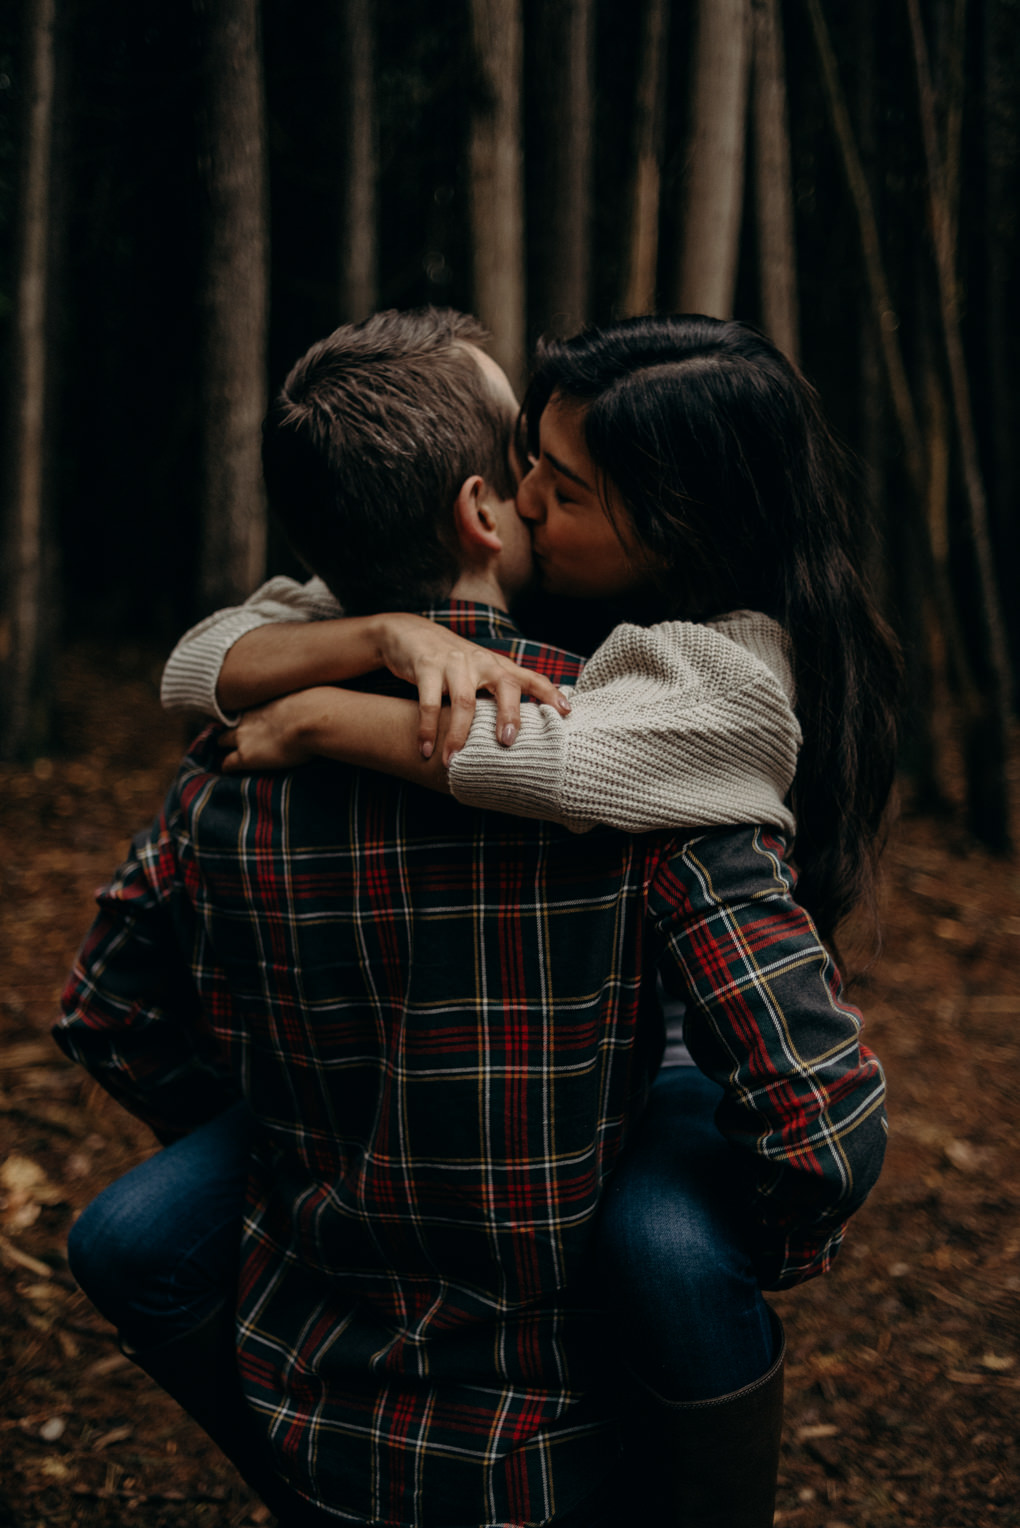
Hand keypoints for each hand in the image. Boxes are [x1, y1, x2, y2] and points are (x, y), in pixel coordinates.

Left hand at [218, 691, 326, 772]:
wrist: (312, 719)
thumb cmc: (318, 705)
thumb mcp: (309, 696)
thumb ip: (306, 699)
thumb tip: (321, 700)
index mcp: (263, 701)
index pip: (247, 709)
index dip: (247, 717)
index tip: (251, 721)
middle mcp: (248, 716)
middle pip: (229, 720)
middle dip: (230, 729)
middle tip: (233, 737)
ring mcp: (243, 735)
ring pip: (221, 740)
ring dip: (224, 747)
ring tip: (227, 755)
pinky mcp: (246, 756)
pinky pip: (227, 763)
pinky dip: (227, 767)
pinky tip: (229, 772)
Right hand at [372, 613, 570, 764]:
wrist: (409, 633)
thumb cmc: (451, 662)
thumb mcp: (479, 671)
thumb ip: (497, 693)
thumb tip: (518, 733)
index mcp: (497, 665)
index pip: (530, 677)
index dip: (549, 693)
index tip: (566, 712)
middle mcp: (481, 661)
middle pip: (505, 685)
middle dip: (510, 714)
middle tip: (508, 743)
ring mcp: (454, 663)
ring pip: (464, 701)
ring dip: (459, 734)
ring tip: (453, 761)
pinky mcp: (427, 666)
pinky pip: (429, 701)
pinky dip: (427, 728)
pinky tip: (426, 750)